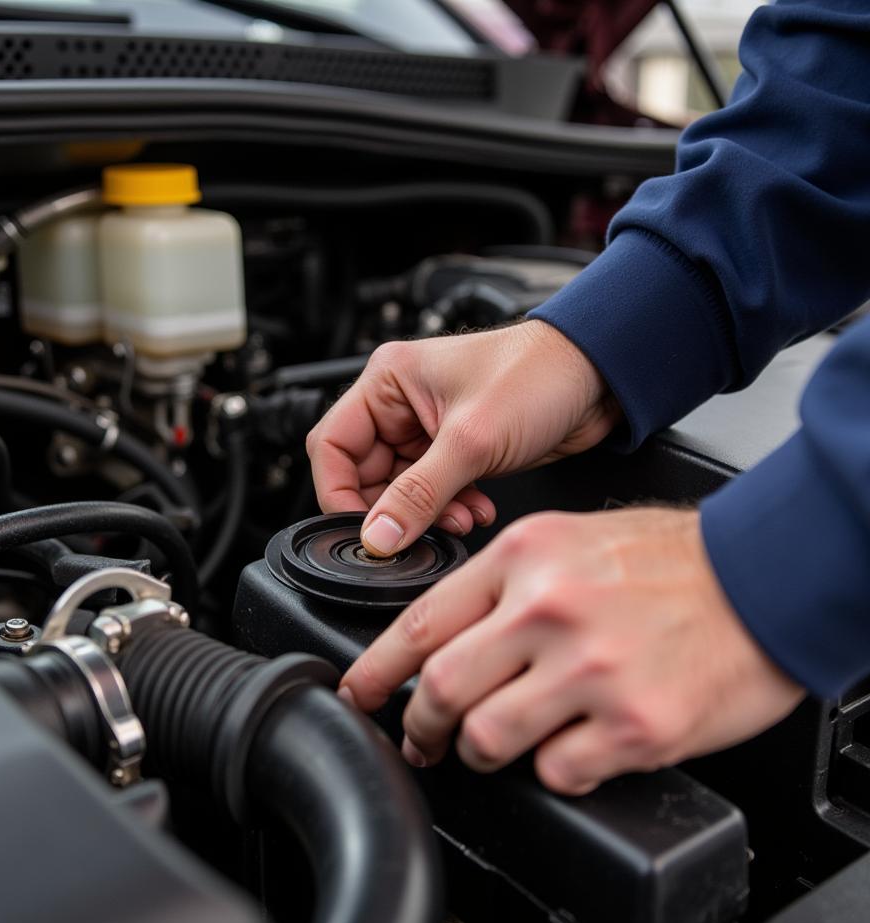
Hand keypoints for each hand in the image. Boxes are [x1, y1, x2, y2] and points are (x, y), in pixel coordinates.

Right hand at [306, 320, 620, 555]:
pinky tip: (476, 510)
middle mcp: (401, 404)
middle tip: (420, 529)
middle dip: (394, 509)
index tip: (364, 531)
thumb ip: (418, 494)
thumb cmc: (540, 374)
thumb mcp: (471, 441)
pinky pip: (433, 493)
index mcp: (388, 382)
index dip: (339, 494)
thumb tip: (377, 536)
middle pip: (365, 474)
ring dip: (428, 513)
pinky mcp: (458, 451)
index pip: (332, 446)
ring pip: (402, 490)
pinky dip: (449, 509)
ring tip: (460, 517)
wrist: (602, 378)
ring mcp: (429, 429)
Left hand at [340, 507, 803, 793]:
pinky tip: (571, 748)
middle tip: (422, 739)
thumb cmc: (671, 563)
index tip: (357, 695)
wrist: (762, 583)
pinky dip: (554, 770)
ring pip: (487, 739)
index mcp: (524, 558)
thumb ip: (503, 584)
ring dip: (482, 753)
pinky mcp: (634, 725)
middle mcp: (549, 609)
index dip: (376, 669)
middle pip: (442, 689)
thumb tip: (445, 638)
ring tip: (496, 745)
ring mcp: (591, 670)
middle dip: (420, 726)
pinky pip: (557, 772)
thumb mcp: (570, 541)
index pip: (421, 622)